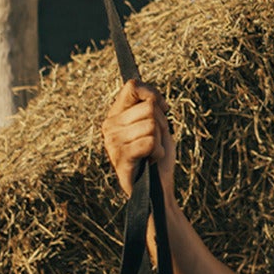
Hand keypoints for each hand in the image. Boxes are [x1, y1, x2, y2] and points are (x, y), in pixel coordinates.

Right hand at [101, 80, 175, 199]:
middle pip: (149, 108)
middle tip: (155, 140)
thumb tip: (149, 94)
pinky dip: (158, 152)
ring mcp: (113, 142)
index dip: (153, 95)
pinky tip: (150, 160)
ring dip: (160, 141)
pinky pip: (150, 142)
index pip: (132, 87)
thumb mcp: (156, 123)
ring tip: (151, 152)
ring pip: (151, 125)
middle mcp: (110, 126)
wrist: (157, 187)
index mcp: (116, 114)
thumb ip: (149, 105)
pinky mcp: (121, 158)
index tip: (163, 109)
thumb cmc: (157, 154)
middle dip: (161, 124)